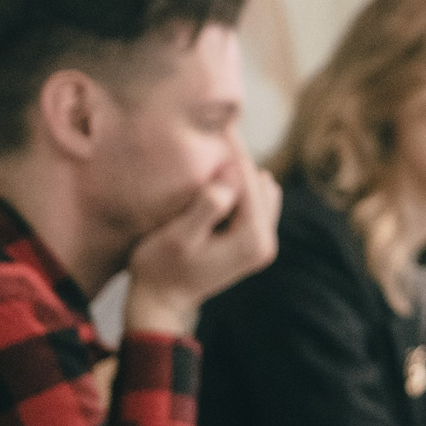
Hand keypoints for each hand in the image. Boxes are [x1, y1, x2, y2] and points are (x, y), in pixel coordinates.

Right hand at [124, 142, 278, 337]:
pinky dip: (239, 188)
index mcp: (253, 239)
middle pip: (259, 183)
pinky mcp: (251, 242)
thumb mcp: (177, 238)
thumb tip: (230, 176)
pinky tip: (216, 181)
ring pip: (261, 190)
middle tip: (217, 132)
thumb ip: (205, 207)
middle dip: (238, 159)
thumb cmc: (159, 268)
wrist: (160, 302)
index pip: (249, 180)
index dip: (234, 150)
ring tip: (214, 156)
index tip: (221, 123)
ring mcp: (261, 243)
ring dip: (239, 174)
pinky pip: (254, 203)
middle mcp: (266, 241)